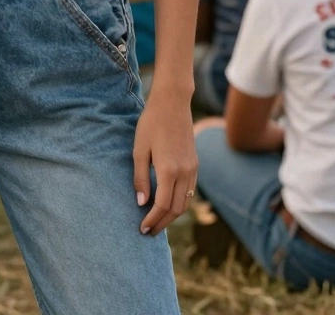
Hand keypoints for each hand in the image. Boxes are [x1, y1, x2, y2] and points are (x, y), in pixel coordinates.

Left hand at [133, 89, 196, 234]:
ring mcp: (192, 169)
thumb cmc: (151, 123)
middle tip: (148, 231)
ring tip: (157, 221)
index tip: (142, 229)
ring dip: (172, 216)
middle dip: (162, 223)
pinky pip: (190, 191)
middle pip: (176, 209)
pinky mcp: (195, 164)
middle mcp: (184, 173)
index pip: (162, 206)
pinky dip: (180, 203)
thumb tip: (141, 203)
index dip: (152, 220)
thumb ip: (140, 178)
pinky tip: (168, 203)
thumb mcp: (139, 149)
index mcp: (169, 170)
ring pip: (185, 202)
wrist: (172, 103)